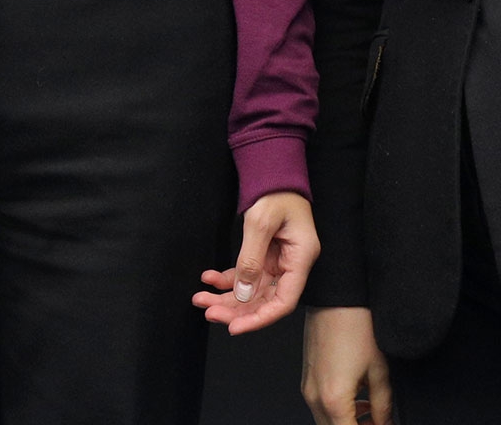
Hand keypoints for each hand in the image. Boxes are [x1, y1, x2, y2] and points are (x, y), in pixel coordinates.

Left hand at [193, 190, 318, 334]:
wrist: (274, 173)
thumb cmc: (275, 192)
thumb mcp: (260, 223)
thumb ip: (250, 259)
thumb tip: (242, 294)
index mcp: (300, 258)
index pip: (283, 301)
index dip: (259, 319)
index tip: (234, 327)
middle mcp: (291, 265)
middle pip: (264, 300)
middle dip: (235, 309)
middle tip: (208, 312)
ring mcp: (278, 262)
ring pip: (251, 291)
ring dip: (226, 297)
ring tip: (200, 298)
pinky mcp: (266, 256)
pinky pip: (245, 275)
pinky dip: (226, 280)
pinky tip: (208, 278)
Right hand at [300, 306, 390, 424]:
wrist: (335, 298)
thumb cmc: (355, 326)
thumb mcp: (379, 370)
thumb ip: (383, 406)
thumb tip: (385, 422)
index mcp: (333, 400)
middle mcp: (315, 397)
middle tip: (378, 424)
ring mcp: (308, 388)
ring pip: (326, 422)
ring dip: (346, 423)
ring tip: (371, 416)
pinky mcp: (307, 378)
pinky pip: (320, 407)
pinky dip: (338, 412)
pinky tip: (359, 402)